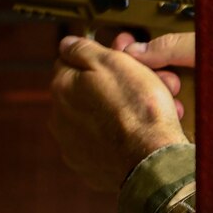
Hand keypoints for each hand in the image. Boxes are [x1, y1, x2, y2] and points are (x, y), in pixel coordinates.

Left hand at [49, 34, 187, 190]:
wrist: (153, 160)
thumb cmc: (138, 110)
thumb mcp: (114, 63)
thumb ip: (84, 50)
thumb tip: (67, 44)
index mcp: (62, 88)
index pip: (72, 62)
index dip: (101, 58)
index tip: (123, 58)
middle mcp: (59, 118)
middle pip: (87, 92)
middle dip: (113, 87)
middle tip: (146, 85)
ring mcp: (73, 146)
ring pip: (97, 119)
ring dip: (119, 113)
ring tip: (150, 113)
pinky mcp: (89, 168)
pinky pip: (103, 145)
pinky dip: (118, 139)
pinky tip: (139, 135)